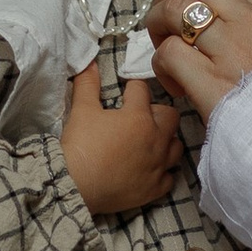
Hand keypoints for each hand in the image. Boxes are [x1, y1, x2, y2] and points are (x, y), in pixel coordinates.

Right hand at [61, 60, 185, 215]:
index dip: (132, 89)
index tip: (127, 92)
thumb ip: (88, 83)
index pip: (142, 91)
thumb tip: (90, 61)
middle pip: (171, 116)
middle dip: (158, 112)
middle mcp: (156, 139)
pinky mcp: (156, 188)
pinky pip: (170, 176)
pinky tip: (151, 169)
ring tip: (150, 142)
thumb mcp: (82, 110)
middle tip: (140, 117)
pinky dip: (163, 171)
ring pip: (176, 147)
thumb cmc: (80, 145)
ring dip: (166, 141)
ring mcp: (158, 166)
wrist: (75, 186)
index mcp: (139, 116)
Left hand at [144, 0, 251, 116]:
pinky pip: (169, 53)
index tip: (197, 10)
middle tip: (166, 20)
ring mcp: (233, 51)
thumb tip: (237, 23)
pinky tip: (175, 85)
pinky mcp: (211, 84)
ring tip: (163, 47)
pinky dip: (162, 65)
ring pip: (175, 8)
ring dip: (158, 24)